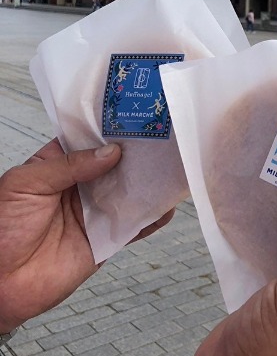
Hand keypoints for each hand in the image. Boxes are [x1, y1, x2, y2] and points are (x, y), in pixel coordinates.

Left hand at [0, 139, 173, 332]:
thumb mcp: (26, 183)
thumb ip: (68, 166)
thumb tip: (109, 153)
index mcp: (57, 165)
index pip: (88, 140)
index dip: (110, 128)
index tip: (134, 116)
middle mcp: (79, 186)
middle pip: (115, 164)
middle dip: (137, 152)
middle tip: (161, 138)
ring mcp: (94, 212)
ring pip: (129, 192)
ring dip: (149, 181)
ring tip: (171, 165)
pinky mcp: (105, 239)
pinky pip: (134, 226)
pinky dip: (152, 217)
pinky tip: (166, 206)